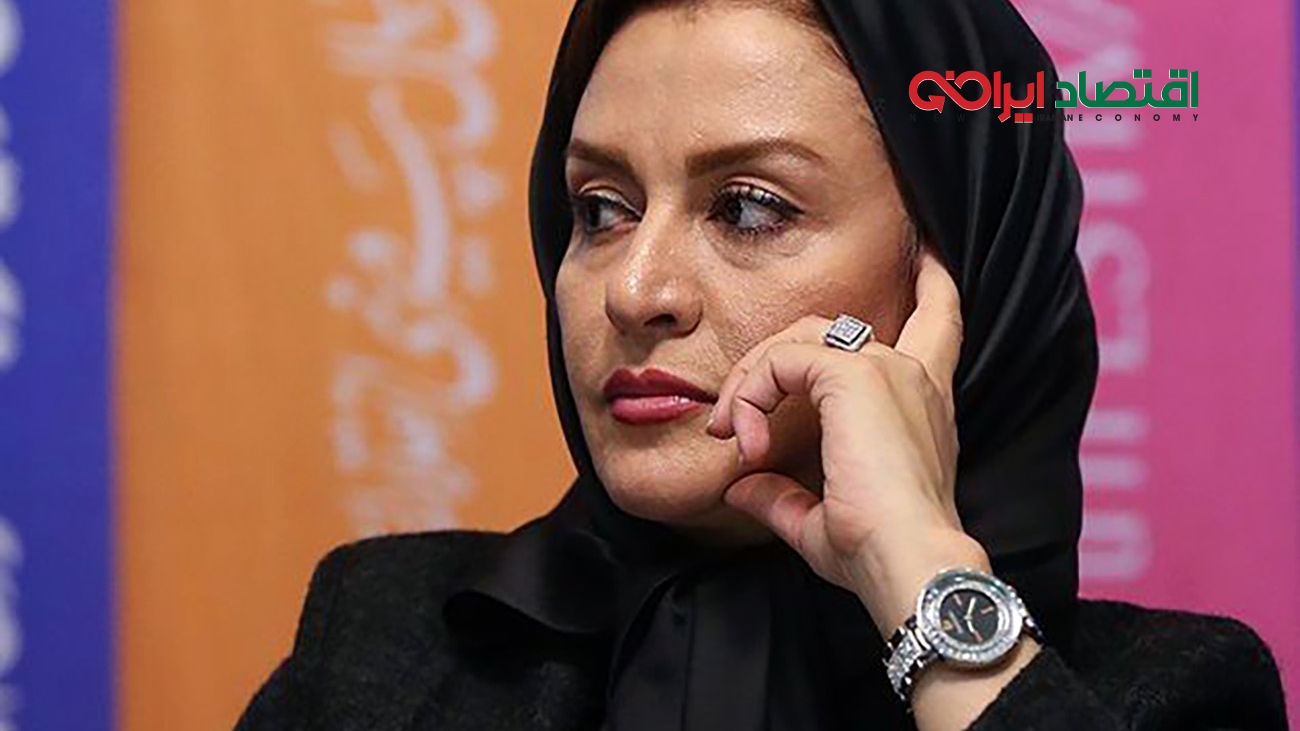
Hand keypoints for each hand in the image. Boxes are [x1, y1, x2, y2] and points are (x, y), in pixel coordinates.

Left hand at [706, 247, 990, 637]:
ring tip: (737, 438)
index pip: (937, 320)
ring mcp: (885, 368)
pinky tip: (750, 441)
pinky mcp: (854, 374)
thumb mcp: (823, 521)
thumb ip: (782, 497)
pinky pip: (781, 360)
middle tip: (736, 426)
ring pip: (797, 338)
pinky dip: (752, 394)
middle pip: (830, 328)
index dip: (931, 282)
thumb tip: (741, 487)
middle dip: (771, 363)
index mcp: (924, 402)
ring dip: (753, 383)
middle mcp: (912, 374)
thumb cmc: (882, 554)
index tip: (927, 253)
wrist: (909, 564)